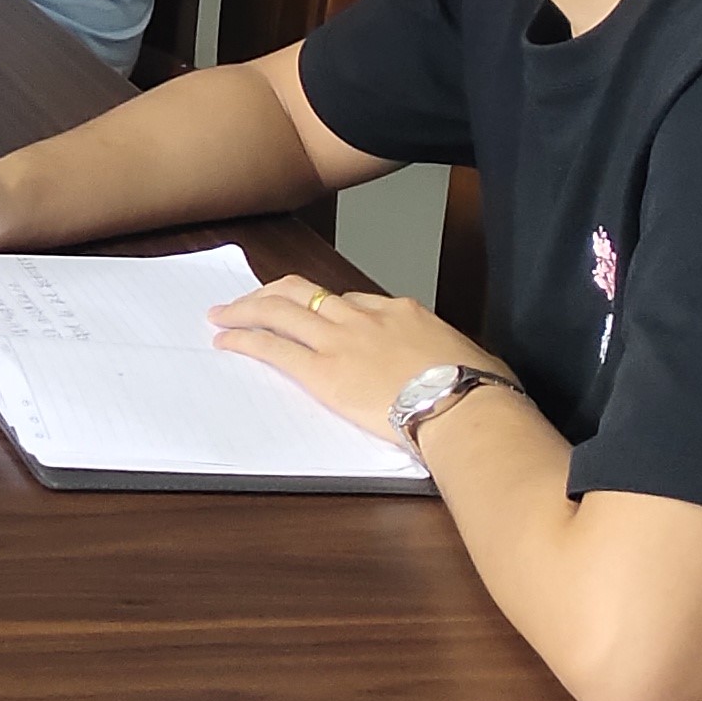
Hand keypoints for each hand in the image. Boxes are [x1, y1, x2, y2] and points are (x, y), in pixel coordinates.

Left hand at [208, 276, 482, 442]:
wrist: (465, 408)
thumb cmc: (478, 392)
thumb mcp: (469, 357)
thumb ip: (445, 356)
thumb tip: (454, 367)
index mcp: (402, 312)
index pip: (352, 301)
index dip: (325, 307)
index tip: (312, 315)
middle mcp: (364, 317)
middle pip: (305, 292)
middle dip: (272, 293)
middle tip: (250, 300)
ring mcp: (341, 341)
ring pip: (280, 310)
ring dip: (247, 310)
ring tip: (223, 315)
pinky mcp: (323, 371)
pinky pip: (274, 348)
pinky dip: (245, 341)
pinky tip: (227, 342)